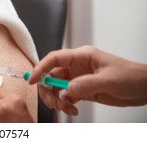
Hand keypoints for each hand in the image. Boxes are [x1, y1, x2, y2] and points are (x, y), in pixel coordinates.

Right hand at [28, 46, 146, 115]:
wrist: (145, 88)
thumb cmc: (131, 76)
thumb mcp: (109, 80)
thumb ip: (86, 84)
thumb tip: (67, 91)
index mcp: (82, 56)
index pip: (54, 59)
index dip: (40, 68)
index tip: (31, 80)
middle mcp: (77, 66)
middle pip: (52, 75)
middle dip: (48, 89)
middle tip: (51, 103)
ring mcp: (79, 78)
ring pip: (58, 87)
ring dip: (57, 99)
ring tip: (66, 109)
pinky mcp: (83, 89)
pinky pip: (67, 96)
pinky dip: (66, 104)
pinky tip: (73, 110)